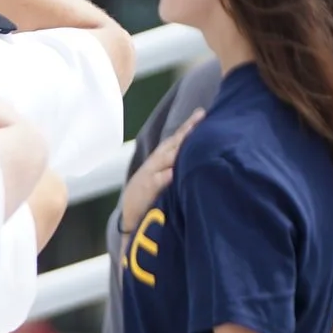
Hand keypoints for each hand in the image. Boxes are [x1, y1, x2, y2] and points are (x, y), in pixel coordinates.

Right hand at [121, 110, 202, 236]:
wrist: (130, 218)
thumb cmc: (152, 197)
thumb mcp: (164, 179)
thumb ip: (177, 167)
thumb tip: (200, 156)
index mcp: (160, 160)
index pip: (175, 140)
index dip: (187, 127)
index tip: (202, 114)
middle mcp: (154, 164)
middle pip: (171, 144)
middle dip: (185, 130)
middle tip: (200, 116)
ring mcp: (149, 176)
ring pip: (164, 159)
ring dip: (177, 148)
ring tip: (191, 135)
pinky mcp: (145, 191)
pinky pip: (156, 182)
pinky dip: (164, 176)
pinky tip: (173, 172)